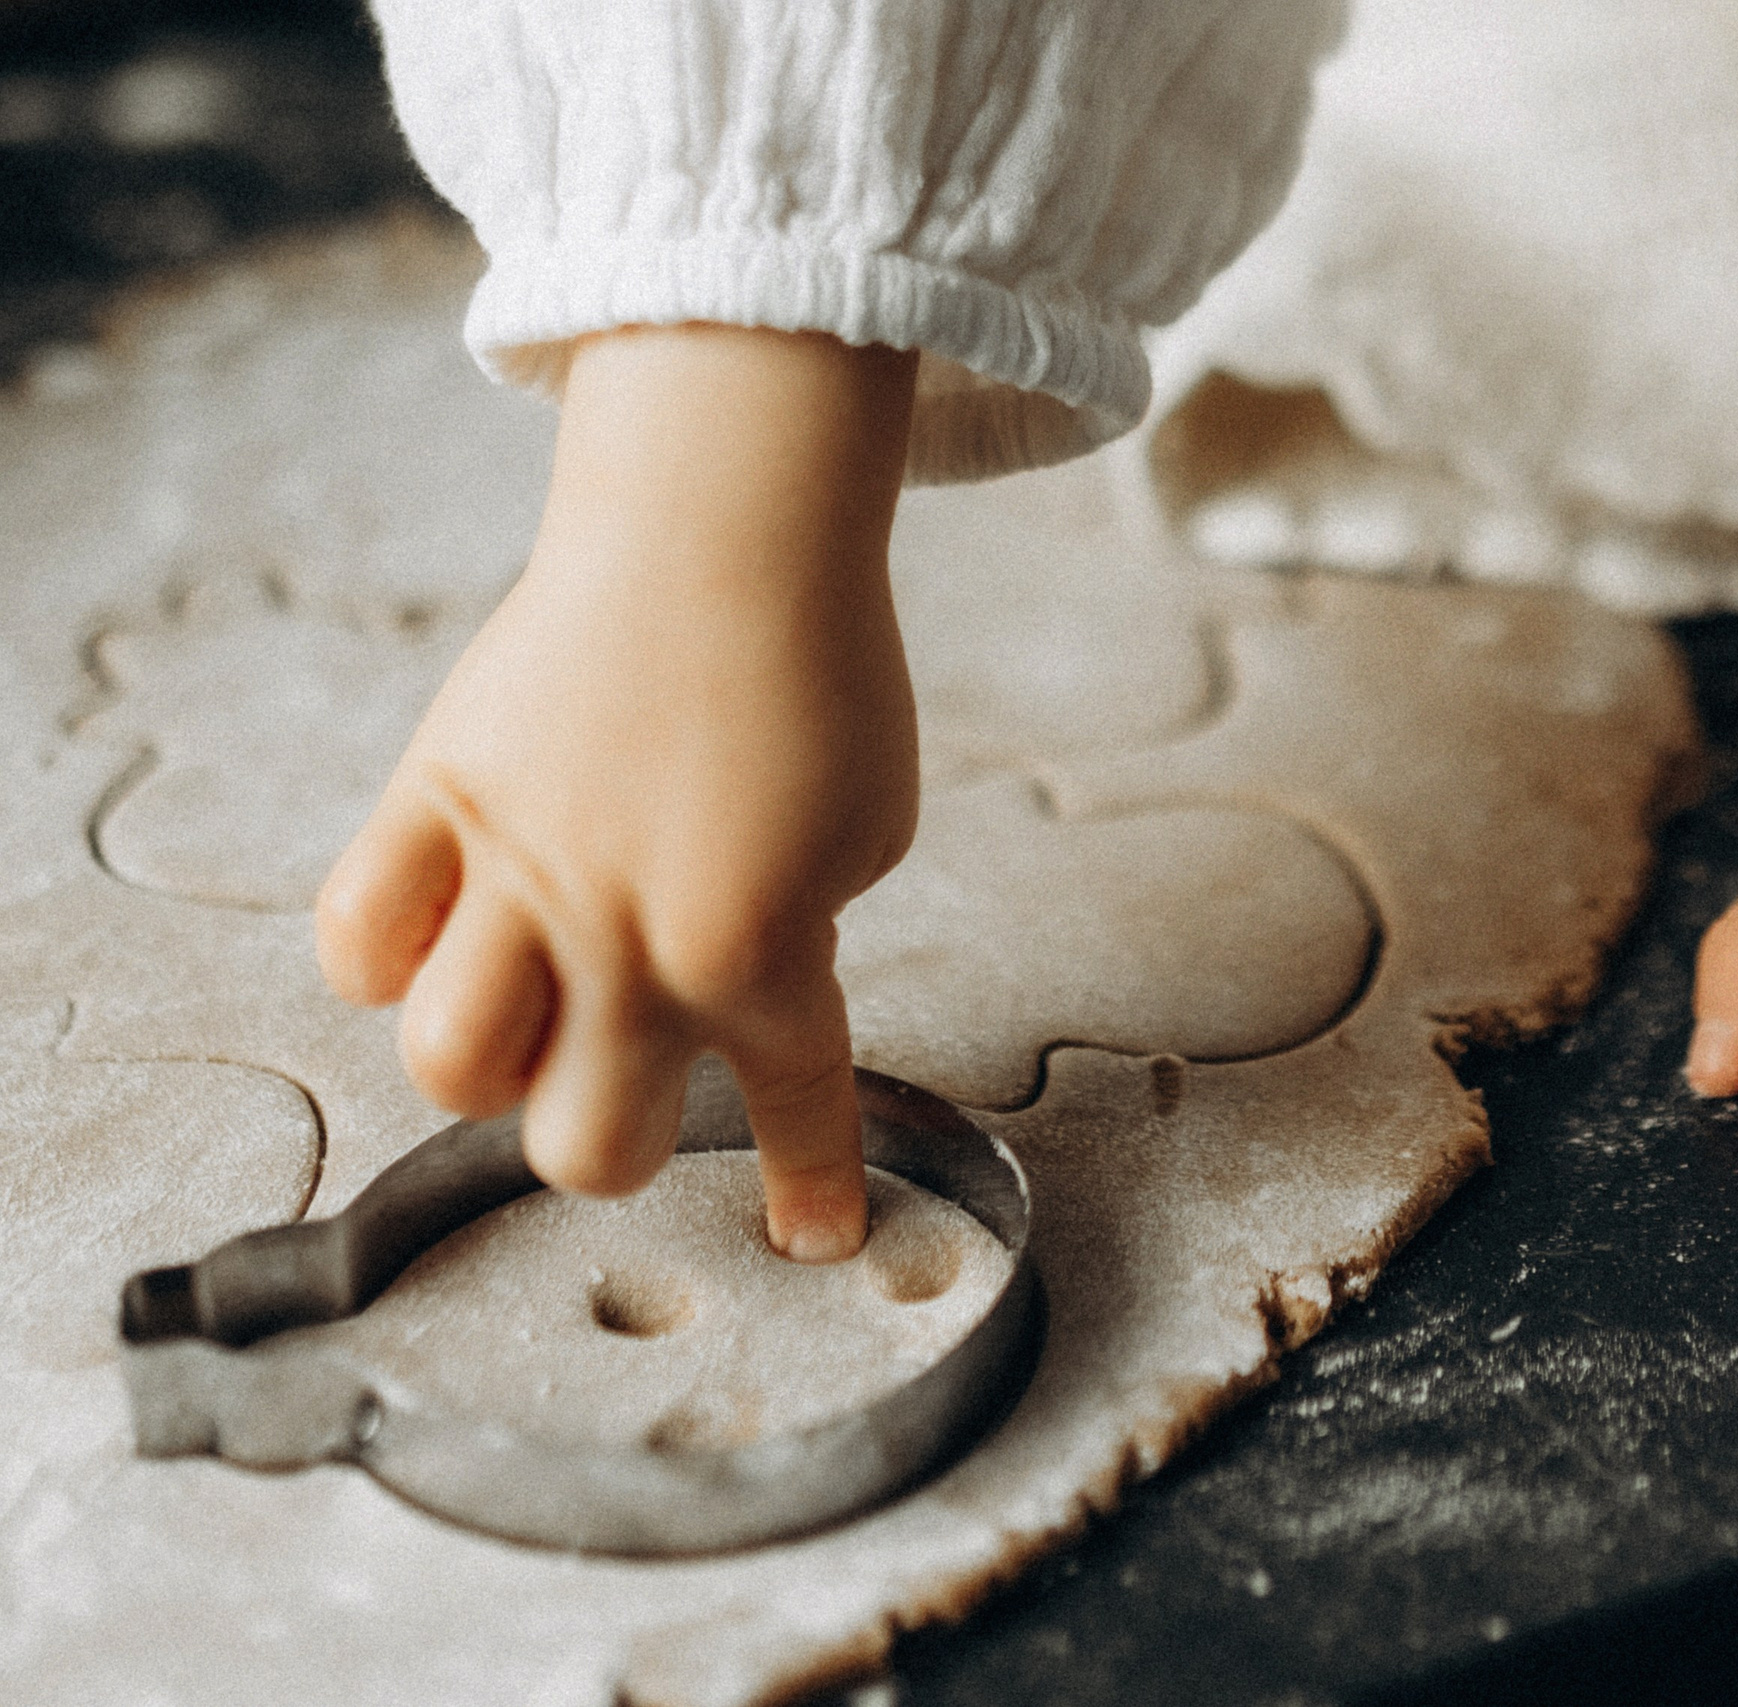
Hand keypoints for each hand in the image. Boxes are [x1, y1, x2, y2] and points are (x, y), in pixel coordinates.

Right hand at [317, 325, 920, 1260]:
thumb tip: (743, 996)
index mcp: (758, 952)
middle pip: (581, 1145)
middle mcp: (626, 940)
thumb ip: (808, 934)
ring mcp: (519, 875)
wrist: (726, 529)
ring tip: (530, 1015)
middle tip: (636, 1081)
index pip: (793, 1108)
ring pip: (449, 1068)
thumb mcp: (873, 826)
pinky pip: (359, 933)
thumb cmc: (821, 672)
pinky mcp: (437, 801)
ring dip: (493, 1073)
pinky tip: (439, 936)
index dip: (811, 1191)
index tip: (819, 1238)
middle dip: (615, 1142)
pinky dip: (390, 961)